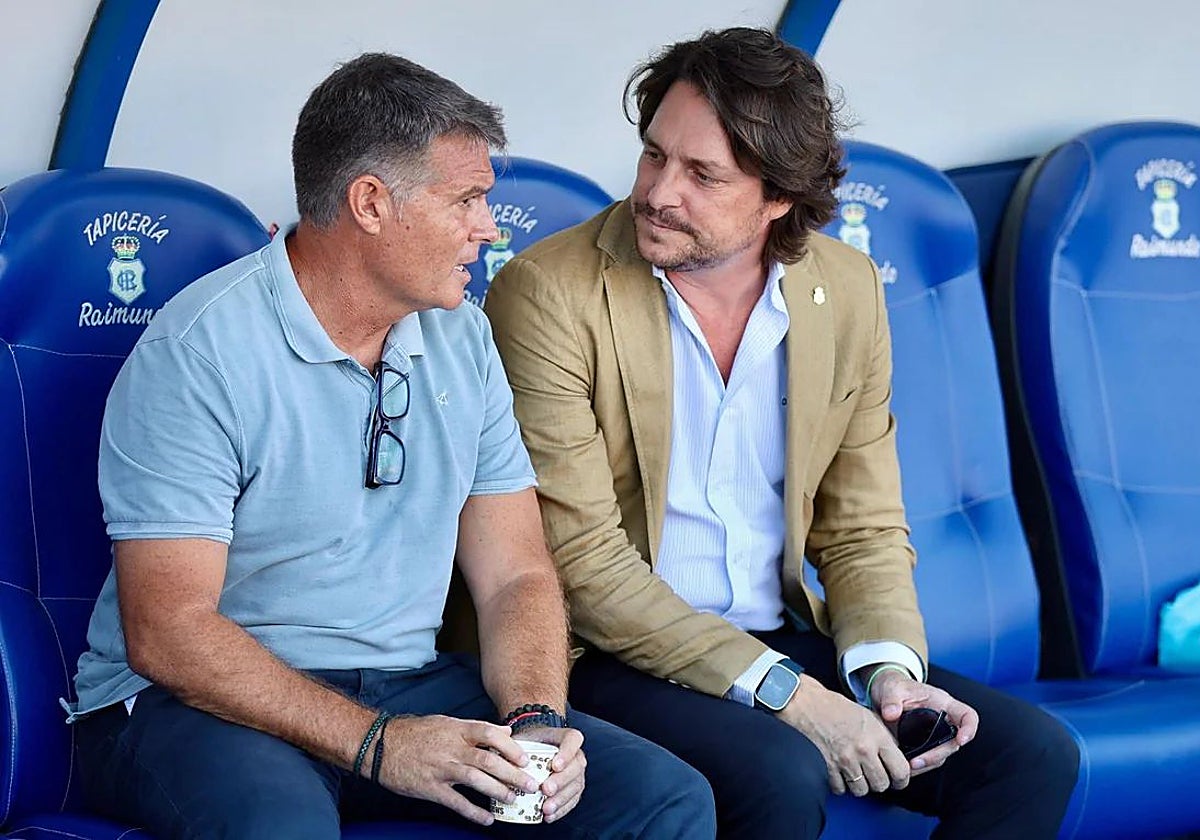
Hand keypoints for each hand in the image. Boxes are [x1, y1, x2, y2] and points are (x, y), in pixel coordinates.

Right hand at [377, 715, 536, 824]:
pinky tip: (487, 818)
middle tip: (530, 784)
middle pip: (489, 760)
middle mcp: (452, 749)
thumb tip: (505, 733)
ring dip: (498, 791)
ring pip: (477, 780)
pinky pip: (456, 802)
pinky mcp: (430, 788)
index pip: (490, 734)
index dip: (510, 747)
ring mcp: (442, 769)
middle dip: (513, 773)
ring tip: (512, 799)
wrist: (380, 745)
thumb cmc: (415, 733)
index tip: (524, 758)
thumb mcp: (446, 723)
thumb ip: (476, 729)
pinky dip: (474, 812)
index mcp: (457, 730)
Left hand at [515, 725, 585, 822]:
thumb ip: (513, 742)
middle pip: (576, 767)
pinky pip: (572, 800)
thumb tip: (497, 749)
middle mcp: (575, 754)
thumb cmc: (529, 744)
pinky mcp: (573, 789)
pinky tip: (549, 816)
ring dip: (561, 799)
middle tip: (546, 790)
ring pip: (576, 786)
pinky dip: (561, 810)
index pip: (573, 739)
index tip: (554, 765)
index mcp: (564, 737)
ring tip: (546, 809)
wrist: (533, 753)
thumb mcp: (522, 738)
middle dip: (561, 781)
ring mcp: (576, 773)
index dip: (567, 753)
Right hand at [777, 675, 909, 796]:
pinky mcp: (827, 767)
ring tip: (854, 772)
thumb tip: (894, 755)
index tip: (898, 781)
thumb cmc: (833, 707)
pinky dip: (840, 784)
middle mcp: (863, 750)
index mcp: (876, 736)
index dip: (901, 780)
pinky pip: (841, 789)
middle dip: (878, 782)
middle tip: (873, 775)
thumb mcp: (867, 715)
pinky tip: (839, 772)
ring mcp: (845, 760)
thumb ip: (883, 736)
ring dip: (858, 785)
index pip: (900, 770)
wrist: (805, 703)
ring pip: (861, 790)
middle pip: (881, 784)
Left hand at [869, 668, 978, 775]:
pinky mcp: (924, 743)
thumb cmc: (895, 686)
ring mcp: (935, 733)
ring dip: (928, 763)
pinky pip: (929, 757)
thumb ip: (891, 699)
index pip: (967, 715)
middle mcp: (943, 720)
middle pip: (953, 742)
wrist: (885, 693)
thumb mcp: (891, 688)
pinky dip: (920, 764)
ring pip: (941, 753)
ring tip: (909, 766)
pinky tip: (905, 766)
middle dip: (937, 754)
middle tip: (918, 761)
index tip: (961, 740)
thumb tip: (891, 714)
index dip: (969, 729)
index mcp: (942, 703)